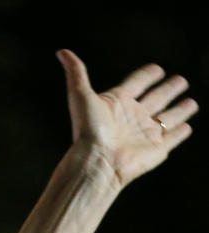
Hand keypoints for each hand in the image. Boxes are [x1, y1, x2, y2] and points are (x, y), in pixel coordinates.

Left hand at [58, 49, 196, 187]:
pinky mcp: (157, 149)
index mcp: (117, 103)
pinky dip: (180, 132)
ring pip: (168, 118)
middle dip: (168, 89)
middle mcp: (132, 117)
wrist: (97, 160)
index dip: (145, 76)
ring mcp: (145, 133)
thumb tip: (62, 52)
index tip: (157, 68)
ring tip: (192, 102)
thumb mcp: (80, 95)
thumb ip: (76, 72)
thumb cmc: (88, 129)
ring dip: (179, 110)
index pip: (135, 84)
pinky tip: (187, 126)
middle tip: (181, 80)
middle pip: (155, 99)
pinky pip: (172, 138)